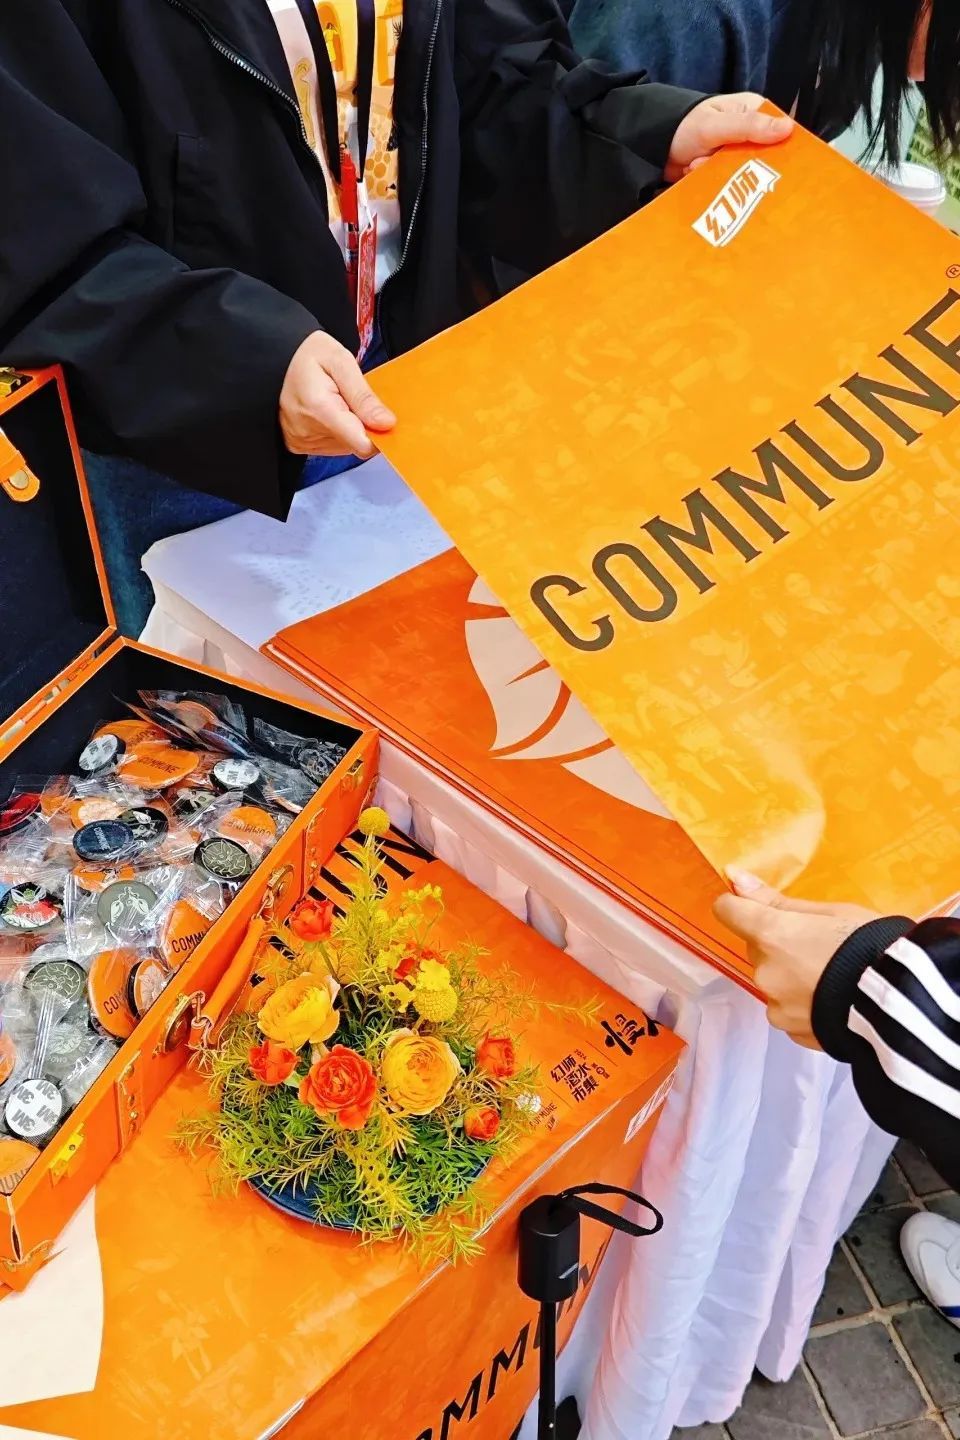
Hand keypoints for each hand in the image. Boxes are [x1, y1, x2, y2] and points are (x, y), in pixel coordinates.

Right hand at [279, 331, 394, 458]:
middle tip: (351, 397)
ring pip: (345, 447)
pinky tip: (328, 411)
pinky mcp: (298, 445)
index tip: (379, 414)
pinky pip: (331, 446)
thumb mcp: (340, 361)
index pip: (363, 444)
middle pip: (355, 445)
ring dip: (349, 428)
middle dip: (362, 424)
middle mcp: (307, 432)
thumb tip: (387, 423)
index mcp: (319, 409)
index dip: (378, 433)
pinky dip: (337, 431)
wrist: (273, 358)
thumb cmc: (307, 354)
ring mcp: (301, 442)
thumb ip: (364, 395)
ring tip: (337, 401)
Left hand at [665, 95, 792, 182]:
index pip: (780, 131)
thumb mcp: (716, 124)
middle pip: (765, 158)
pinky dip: (713, 183)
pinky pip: (728, 185)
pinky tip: (696, 174)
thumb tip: (788, 128)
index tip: (777, 165)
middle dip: (746, 168)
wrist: (650, 147)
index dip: (784, 148)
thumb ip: (749, 127)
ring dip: (723, 176)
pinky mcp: (720, 173)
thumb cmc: (684, 126)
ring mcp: (733, 156)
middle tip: (727, 167)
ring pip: (744, 175)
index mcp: (752, 112)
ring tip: (700, 164)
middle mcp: (747, 134)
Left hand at [713, 871, 877, 1048]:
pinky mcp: (793, 1032)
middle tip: (819, 945)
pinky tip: (832, 1000)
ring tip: (831, 977)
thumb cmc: (869, 945)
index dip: (740, 906)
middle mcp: (764, 973)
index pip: (728, 911)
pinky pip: (788, 1010)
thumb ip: (775, 900)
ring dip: (790, 977)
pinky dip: (803, 1004)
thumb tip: (733, 878)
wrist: (902, 1002)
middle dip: (777, 945)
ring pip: (772, 982)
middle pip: (756, 949)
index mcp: (769, 935)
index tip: (758, 907)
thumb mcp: (829, 912)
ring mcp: (777, 1007)